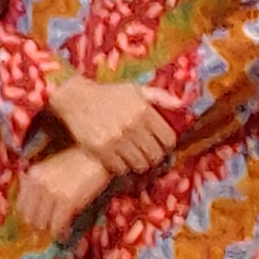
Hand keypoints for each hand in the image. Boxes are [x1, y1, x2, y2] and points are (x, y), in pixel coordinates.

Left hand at [10, 144, 111, 240]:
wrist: (97, 155)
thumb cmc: (77, 160)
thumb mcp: (51, 167)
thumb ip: (39, 182)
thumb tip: (35, 205)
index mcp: (33, 174)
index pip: (21, 205)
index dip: (28, 215)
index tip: (35, 221)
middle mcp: (38, 184)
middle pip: (29, 216)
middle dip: (37, 224)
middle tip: (46, 229)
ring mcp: (52, 193)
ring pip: (41, 223)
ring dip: (48, 229)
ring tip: (56, 230)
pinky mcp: (67, 202)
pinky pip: (57, 225)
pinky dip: (60, 232)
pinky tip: (64, 234)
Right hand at [44, 74, 178, 178]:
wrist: (76, 98)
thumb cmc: (108, 94)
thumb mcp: (135, 90)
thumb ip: (159, 97)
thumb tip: (182, 104)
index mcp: (144, 111)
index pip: (168, 139)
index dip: (167, 145)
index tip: (161, 146)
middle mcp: (133, 126)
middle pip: (155, 155)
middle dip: (153, 157)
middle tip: (147, 155)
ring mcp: (117, 140)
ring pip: (140, 165)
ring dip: (139, 164)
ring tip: (134, 158)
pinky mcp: (101, 150)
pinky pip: (120, 169)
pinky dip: (121, 167)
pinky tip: (119, 159)